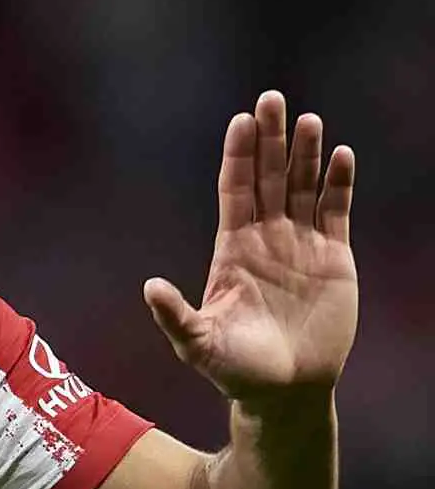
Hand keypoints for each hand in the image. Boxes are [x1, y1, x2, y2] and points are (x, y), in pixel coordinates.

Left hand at [144, 91, 356, 401]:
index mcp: (232, 248)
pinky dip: (338, 183)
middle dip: (271, 140)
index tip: (242, 121)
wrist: (284, 390)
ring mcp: (300, 245)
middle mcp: (265, 238)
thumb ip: (176, 315)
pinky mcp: (333, 258)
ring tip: (309, 120)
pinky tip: (339, 154)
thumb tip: (149, 287)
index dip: (239, 155)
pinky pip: (335, 212)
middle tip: (272, 99)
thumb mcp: (197, 343)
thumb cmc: (235, 369)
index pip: (235, 189)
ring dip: (306, 154)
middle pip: (268, 177)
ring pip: (302, 187)